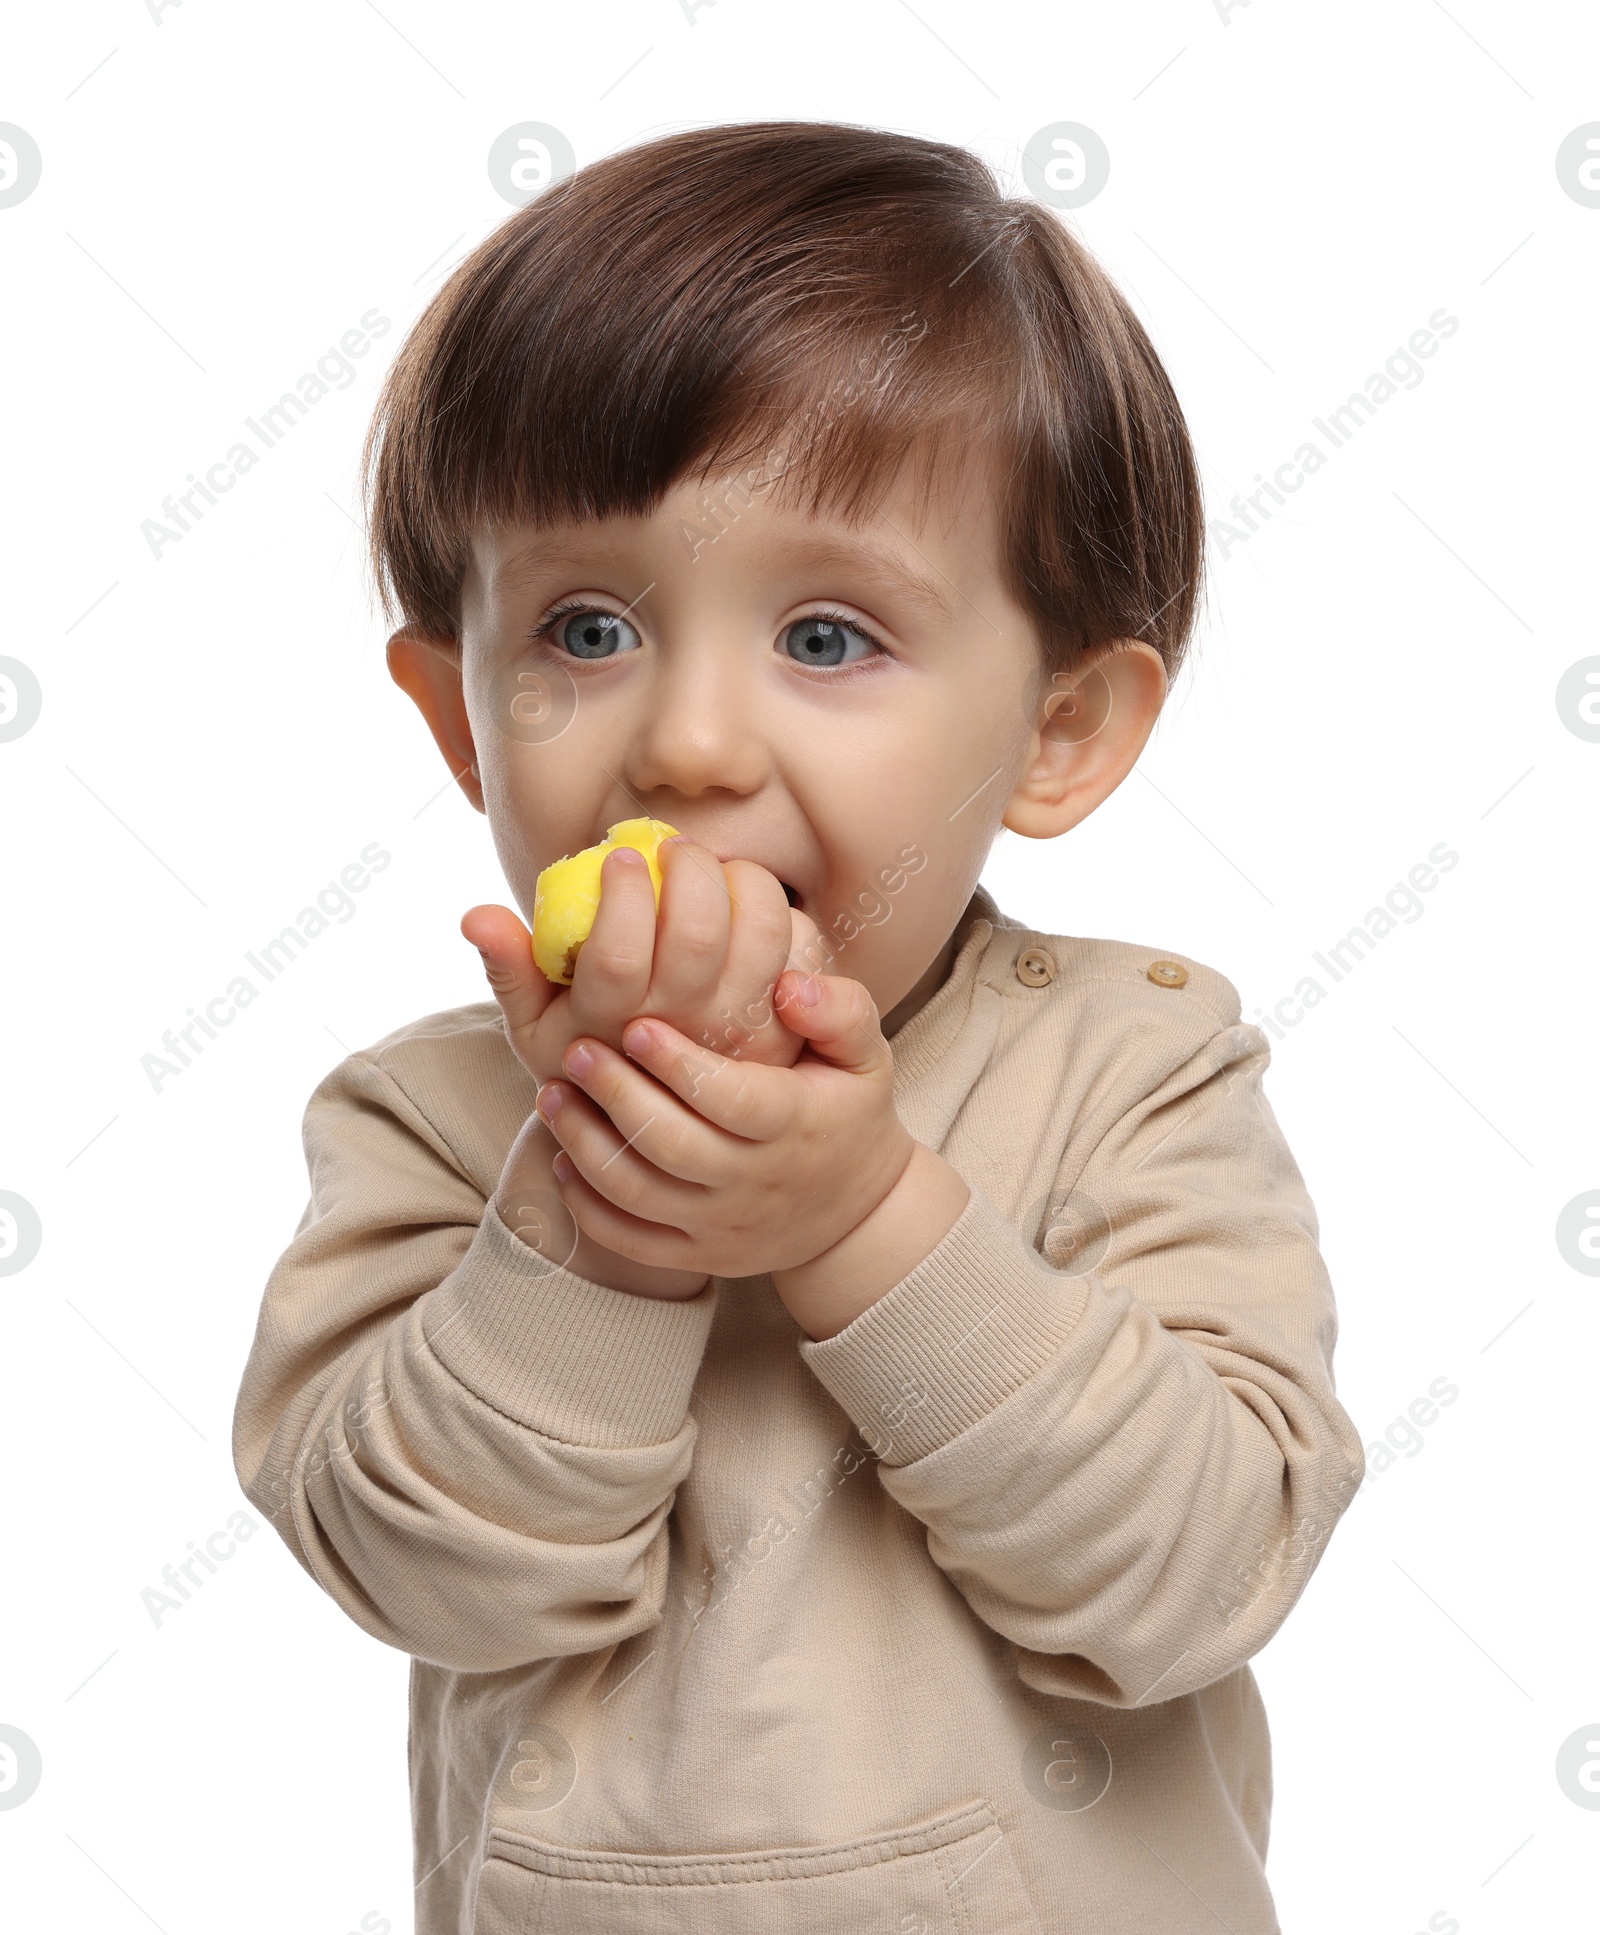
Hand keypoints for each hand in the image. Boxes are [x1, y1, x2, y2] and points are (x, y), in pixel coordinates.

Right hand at [465, 835, 820, 1089]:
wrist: (667, 1133)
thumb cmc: (590, 1059)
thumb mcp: (534, 1029)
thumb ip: (508, 970)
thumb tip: (476, 914)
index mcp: (613, 1026)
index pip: (619, 953)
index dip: (621, 891)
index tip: (619, 857)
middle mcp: (682, 1029)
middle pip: (697, 932)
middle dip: (687, 867)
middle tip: (673, 850)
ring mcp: (738, 1028)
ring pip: (760, 932)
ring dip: (741, 878)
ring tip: (713, 869)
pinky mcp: (785, 1023)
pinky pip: (801, 948)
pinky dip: (780, 909)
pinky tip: (748, 899)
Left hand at [532, 967, 919, 1283]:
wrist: (859, 1213)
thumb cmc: (849, 1111)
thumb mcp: (867, 1054)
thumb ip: (840, 1008)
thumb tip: (786, 987)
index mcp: (796, 1125)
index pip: (731, 1099)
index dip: (679, 1065)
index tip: (636, 1026)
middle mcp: (756, 1182)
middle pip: (672, 1145)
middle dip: (616, 1097)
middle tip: (576, 1052)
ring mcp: (723, 1226)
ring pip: (639, 1193)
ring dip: (587, 1144)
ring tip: (553, 1095)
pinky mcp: (699, 1257)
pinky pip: (632, 1242)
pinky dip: (588, 1207)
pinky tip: (563, 1159)